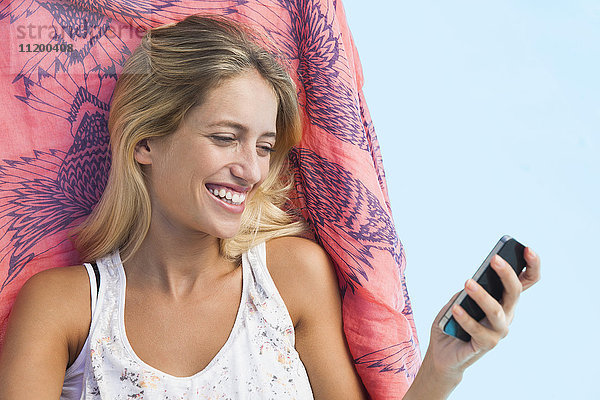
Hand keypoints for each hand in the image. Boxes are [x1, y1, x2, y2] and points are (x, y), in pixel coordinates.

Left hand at [424, 247, 540, 383]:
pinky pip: (479, 331)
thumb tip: (473, 281)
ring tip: (467, 283)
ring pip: (497, 311)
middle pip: (515, 292)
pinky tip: (456, 309)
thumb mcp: (459, 298)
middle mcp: (506, 314)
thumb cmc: (454, 321)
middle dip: (507, 274)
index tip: (528, 249)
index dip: (532, 265)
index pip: (526, 281)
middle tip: (494, 259)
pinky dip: (466, 319)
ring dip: (483, 296)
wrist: (443, 352)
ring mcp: (498, 331)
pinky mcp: (486, 344)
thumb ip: (469, 290)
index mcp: (504, 299)